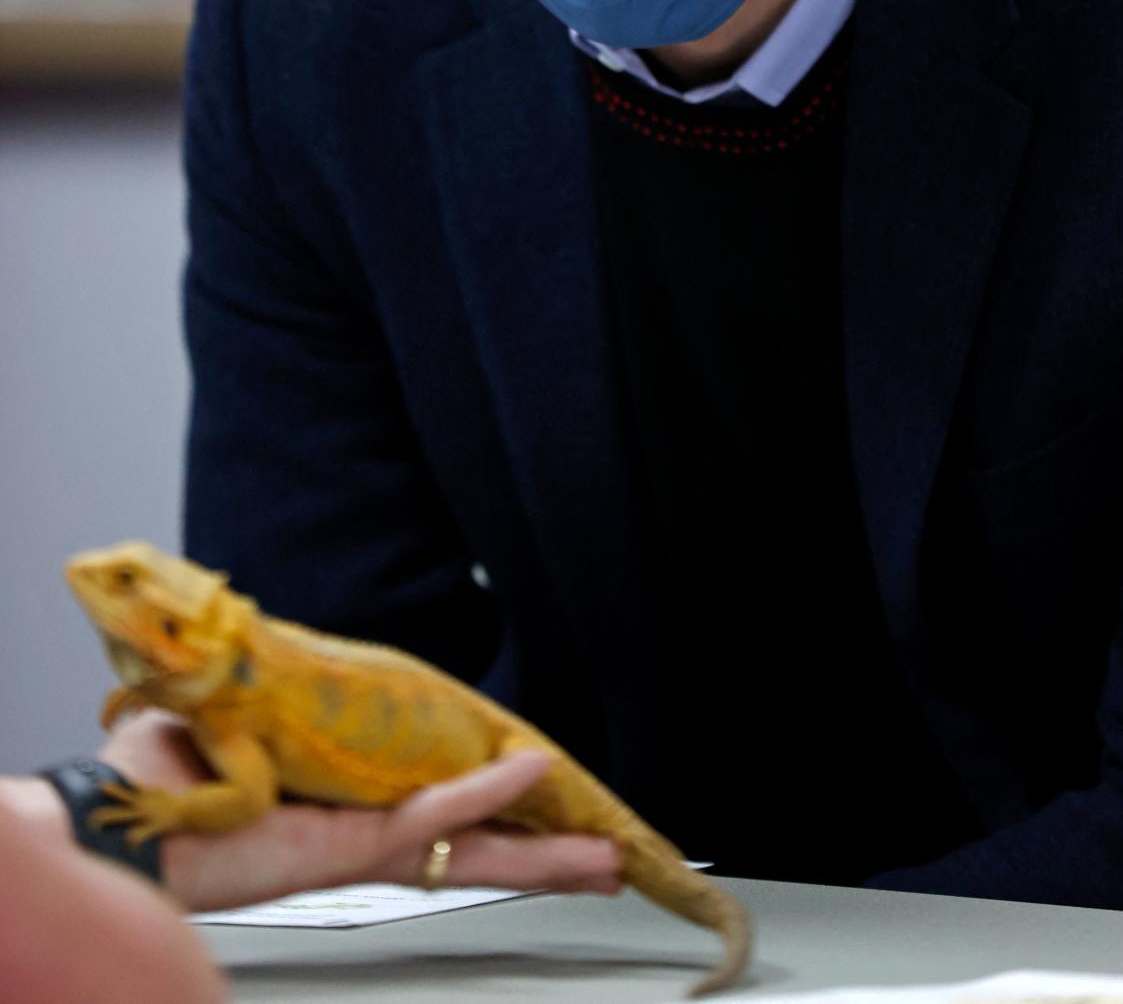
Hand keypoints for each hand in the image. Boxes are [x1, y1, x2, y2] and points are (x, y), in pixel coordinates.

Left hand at [100, 711, 622, 913]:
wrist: (128, 818)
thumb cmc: (166, 771)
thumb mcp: (242, 721)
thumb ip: (286, 696)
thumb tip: (290, 655)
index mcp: (348, 805)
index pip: (441, 807)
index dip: (498, 806)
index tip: (547, 796)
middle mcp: (366, 828)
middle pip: (475, 842)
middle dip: (543, 851)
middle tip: (605, 857)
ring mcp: (365, 839)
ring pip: (471, 843)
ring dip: (538, 844)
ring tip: (602, 851)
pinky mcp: (352, 841)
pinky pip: (431, 813)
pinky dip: (483, 792)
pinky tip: (530, 773)